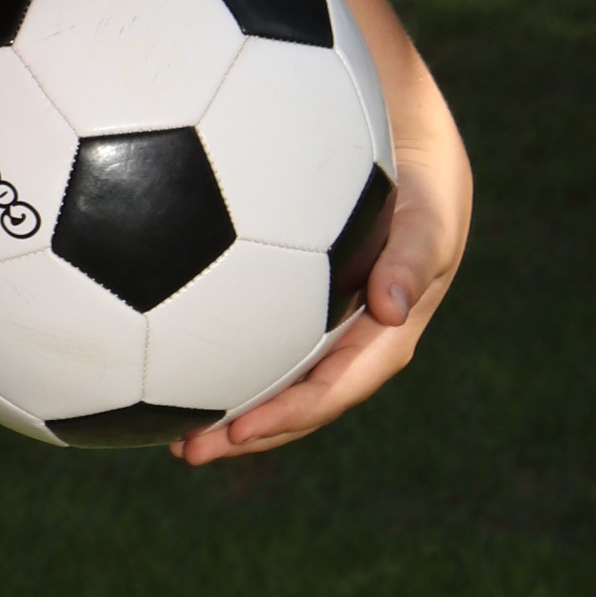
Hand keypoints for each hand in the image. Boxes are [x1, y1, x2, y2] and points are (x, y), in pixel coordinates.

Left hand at [175, 68, 471, 464]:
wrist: (407, 144)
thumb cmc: (422, 181)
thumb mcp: (429, 217)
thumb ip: (412, 259)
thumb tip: (392, 308)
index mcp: (383, 338)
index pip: (332, 391)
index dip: (288, 416)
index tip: (239, 432)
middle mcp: (349, 341)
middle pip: (294, 401)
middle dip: (246, 433)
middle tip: (187, 452)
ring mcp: (322, 323)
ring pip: (270, 376)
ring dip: (225, 406)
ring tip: (168, 428)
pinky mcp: (297, 298)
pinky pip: (255, 333)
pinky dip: (219, 353)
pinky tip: (166, 352)